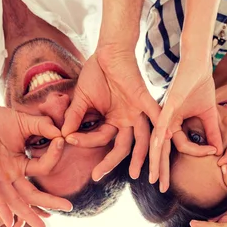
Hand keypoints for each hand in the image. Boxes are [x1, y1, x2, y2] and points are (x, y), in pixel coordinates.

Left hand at [0, 101, 71, 226]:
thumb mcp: (23, 123)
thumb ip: (42, 127)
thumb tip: (61, 134)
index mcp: (18, 165)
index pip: (42, 169)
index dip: (53, 157)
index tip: (61, 142)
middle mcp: (9, 175)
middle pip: (31, 194)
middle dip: (49, 204)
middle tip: (69, 208)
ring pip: (14, 201)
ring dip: (27, 215)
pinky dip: (1, 207)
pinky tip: (10, 221)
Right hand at [61, 45, 160, 180]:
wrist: (109, 50)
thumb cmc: (96, 72)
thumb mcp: (82, 99)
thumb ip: (74, 117)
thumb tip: (63, 135)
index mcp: (113, 120)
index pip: (101, 138)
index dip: (85, 141)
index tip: (69, 139)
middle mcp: (127, 119)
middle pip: (123, 147)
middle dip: (111, 163)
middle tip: (96, 176)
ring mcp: (138, 112)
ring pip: (143, 140)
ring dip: (142, 158)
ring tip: (137, 175)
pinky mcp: (146, 101)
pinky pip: (156, 118)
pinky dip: (161, 131)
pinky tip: (164, 144)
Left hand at [149, 62, 221, 191]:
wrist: (197, 63)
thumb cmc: (201, 84)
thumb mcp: (208, 114)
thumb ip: (212, 132)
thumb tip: (220, 150)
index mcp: (173, 125)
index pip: (184, 147)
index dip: (199, 152)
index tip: (214, 151)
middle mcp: (165, 123)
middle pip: (162, 152)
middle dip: (161, 171)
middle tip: (160, 188)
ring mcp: (163, 116)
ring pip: (158, 144)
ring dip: (156, 163)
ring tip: (154, 179)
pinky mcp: (165, 108)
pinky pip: (160, 128)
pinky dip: (159, 141)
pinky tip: (155, 153)